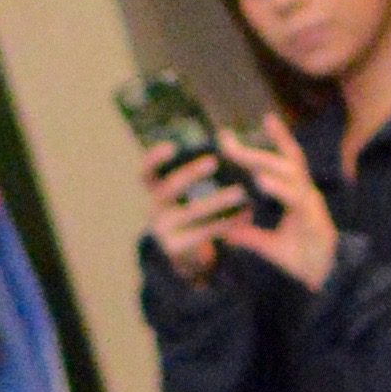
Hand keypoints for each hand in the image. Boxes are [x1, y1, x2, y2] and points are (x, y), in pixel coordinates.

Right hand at [139, 142, 242, 283]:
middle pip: (169, 188)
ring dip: (217, 200)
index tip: (171, 147)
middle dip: (190, 174)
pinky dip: (226, 223)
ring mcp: (163, 229)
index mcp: (155, 191)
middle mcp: (153, 209)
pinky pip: (204, 232)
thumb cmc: (192, 213)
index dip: (154, 159)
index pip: (145, 172)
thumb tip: (227, 135)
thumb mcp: (188, 192)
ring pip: (191, 211)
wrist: (186, 256)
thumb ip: (201, 166)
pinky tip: (244, 215)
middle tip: (213, 162)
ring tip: (241, 192)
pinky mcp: (177, 247)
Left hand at [218, 115, 341, 291]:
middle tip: (225, 139)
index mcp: (296, 194)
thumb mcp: (270, 246)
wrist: (326, 279)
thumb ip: (250, 236)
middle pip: (281, 161)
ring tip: (240, 155)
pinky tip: (261, 181)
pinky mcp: (313, 217)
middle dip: (253, 150)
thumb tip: (227, 233)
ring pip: (289, 174)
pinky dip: (278, 188)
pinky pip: (295, 198)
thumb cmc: (302, 259)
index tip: (251, 124)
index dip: (273, 140)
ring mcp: (310, 203)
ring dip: (265, 162)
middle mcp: (304, 192)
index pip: (283, 162)